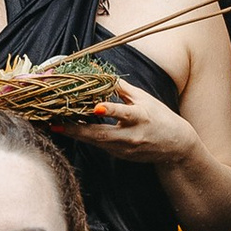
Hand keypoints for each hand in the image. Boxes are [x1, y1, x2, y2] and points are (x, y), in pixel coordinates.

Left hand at [68, 78, 193, 168]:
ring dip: (76, 133)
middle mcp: (132, 136)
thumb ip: (123, 88)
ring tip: (56, 125)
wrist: (175, 146)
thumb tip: (103, 74)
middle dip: (77, 130)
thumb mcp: (145, 99)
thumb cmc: (160, 117)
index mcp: (141, 117)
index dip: (110, 111)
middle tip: (55, 124)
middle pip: (101, 134)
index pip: (124, 114)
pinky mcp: (121, 156)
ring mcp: (125, 149)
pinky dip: (85, 137)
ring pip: (96, 142)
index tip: (96, 107)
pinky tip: (71, 129)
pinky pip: (99, 145)